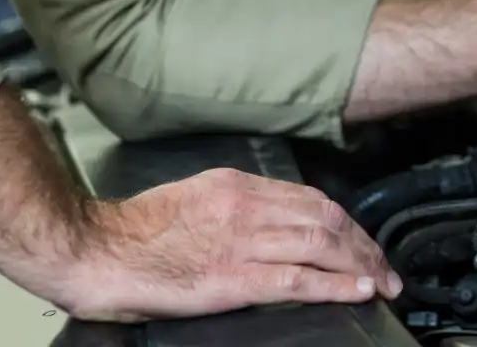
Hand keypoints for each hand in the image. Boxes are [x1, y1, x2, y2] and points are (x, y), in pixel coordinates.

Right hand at [58, 169, 403, 321]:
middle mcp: (246, 206)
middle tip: (386, 267)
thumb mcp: (191, 199)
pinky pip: (297, 279)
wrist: (90, 248)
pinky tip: (358, 291)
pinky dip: (335, 284)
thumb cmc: (132, 233)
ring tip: (381, 282)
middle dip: (364, 244)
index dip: (347, 222)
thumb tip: (267, 223)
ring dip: (360, 265)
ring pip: (321, 244)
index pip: (311, 199)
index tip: (363, 241)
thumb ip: (232, 207)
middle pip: (327, 218)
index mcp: (236, 185)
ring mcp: (241, 241)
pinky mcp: (231, 279)